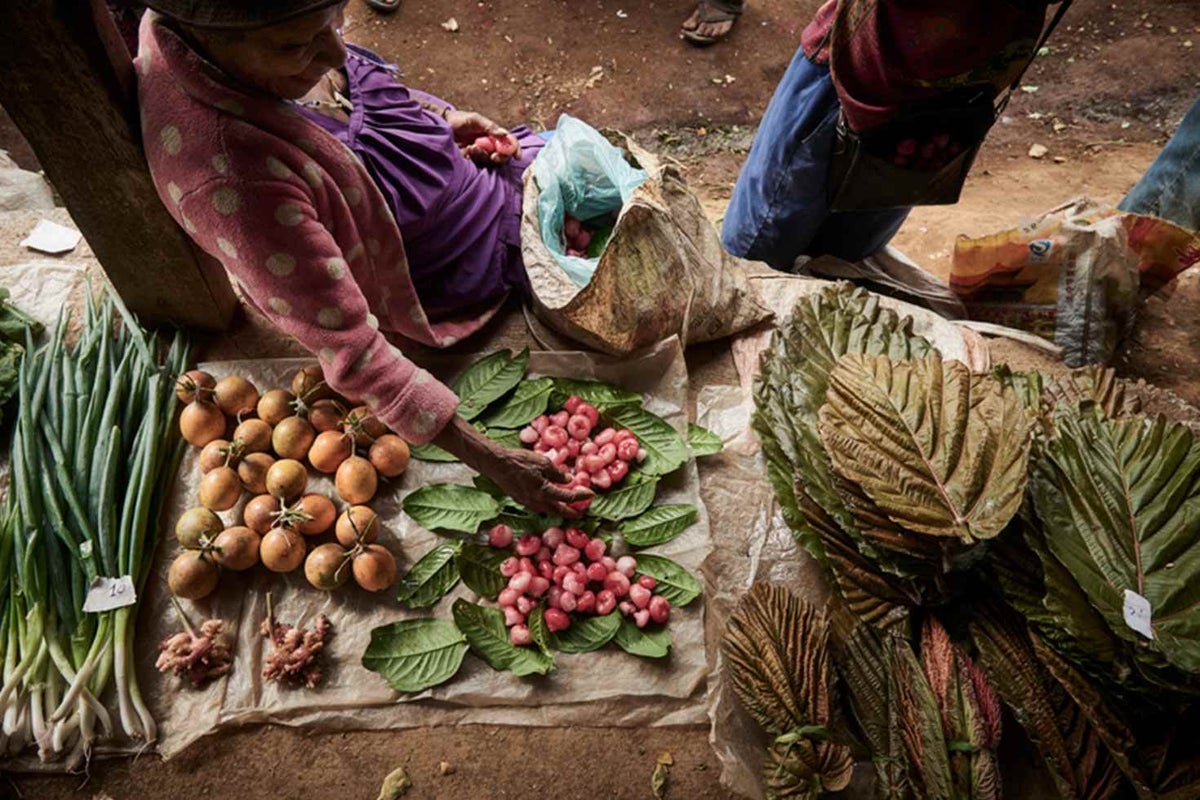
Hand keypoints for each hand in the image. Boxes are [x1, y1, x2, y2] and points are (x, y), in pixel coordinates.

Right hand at [431, 416, 589, 516]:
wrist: (496, 464)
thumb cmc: (519, 460)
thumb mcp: (542, 462)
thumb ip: (557, 473)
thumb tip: (568, 480)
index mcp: (545, 491)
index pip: (568, 497)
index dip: (581, 496)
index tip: (591, 495)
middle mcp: (537, 501)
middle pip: (559, 511)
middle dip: (571, 513)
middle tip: (581, 514)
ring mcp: (528, 503)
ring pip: (547, 511)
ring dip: (559, 511)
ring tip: (566, 509)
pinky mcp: (520, 500)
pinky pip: (538, 507)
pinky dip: (547, 507)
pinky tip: (548, 502)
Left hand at [445, 109, 521, 165]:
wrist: (441, 126)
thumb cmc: (459, 120)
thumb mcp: (475, 119)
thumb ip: (490, 126)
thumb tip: (504, 134)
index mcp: (494, 134)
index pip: (509, 142)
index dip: (515, 149)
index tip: (517, 156)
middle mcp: (489, 144)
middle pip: (503, 155)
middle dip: (501, 157)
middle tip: (493, 156)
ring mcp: (480, 153)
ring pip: (490, 161)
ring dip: (484, 156)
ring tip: (472, 147)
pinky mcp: (471, 160)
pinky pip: (478, 164)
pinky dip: (474, 158)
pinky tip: (467, 151)